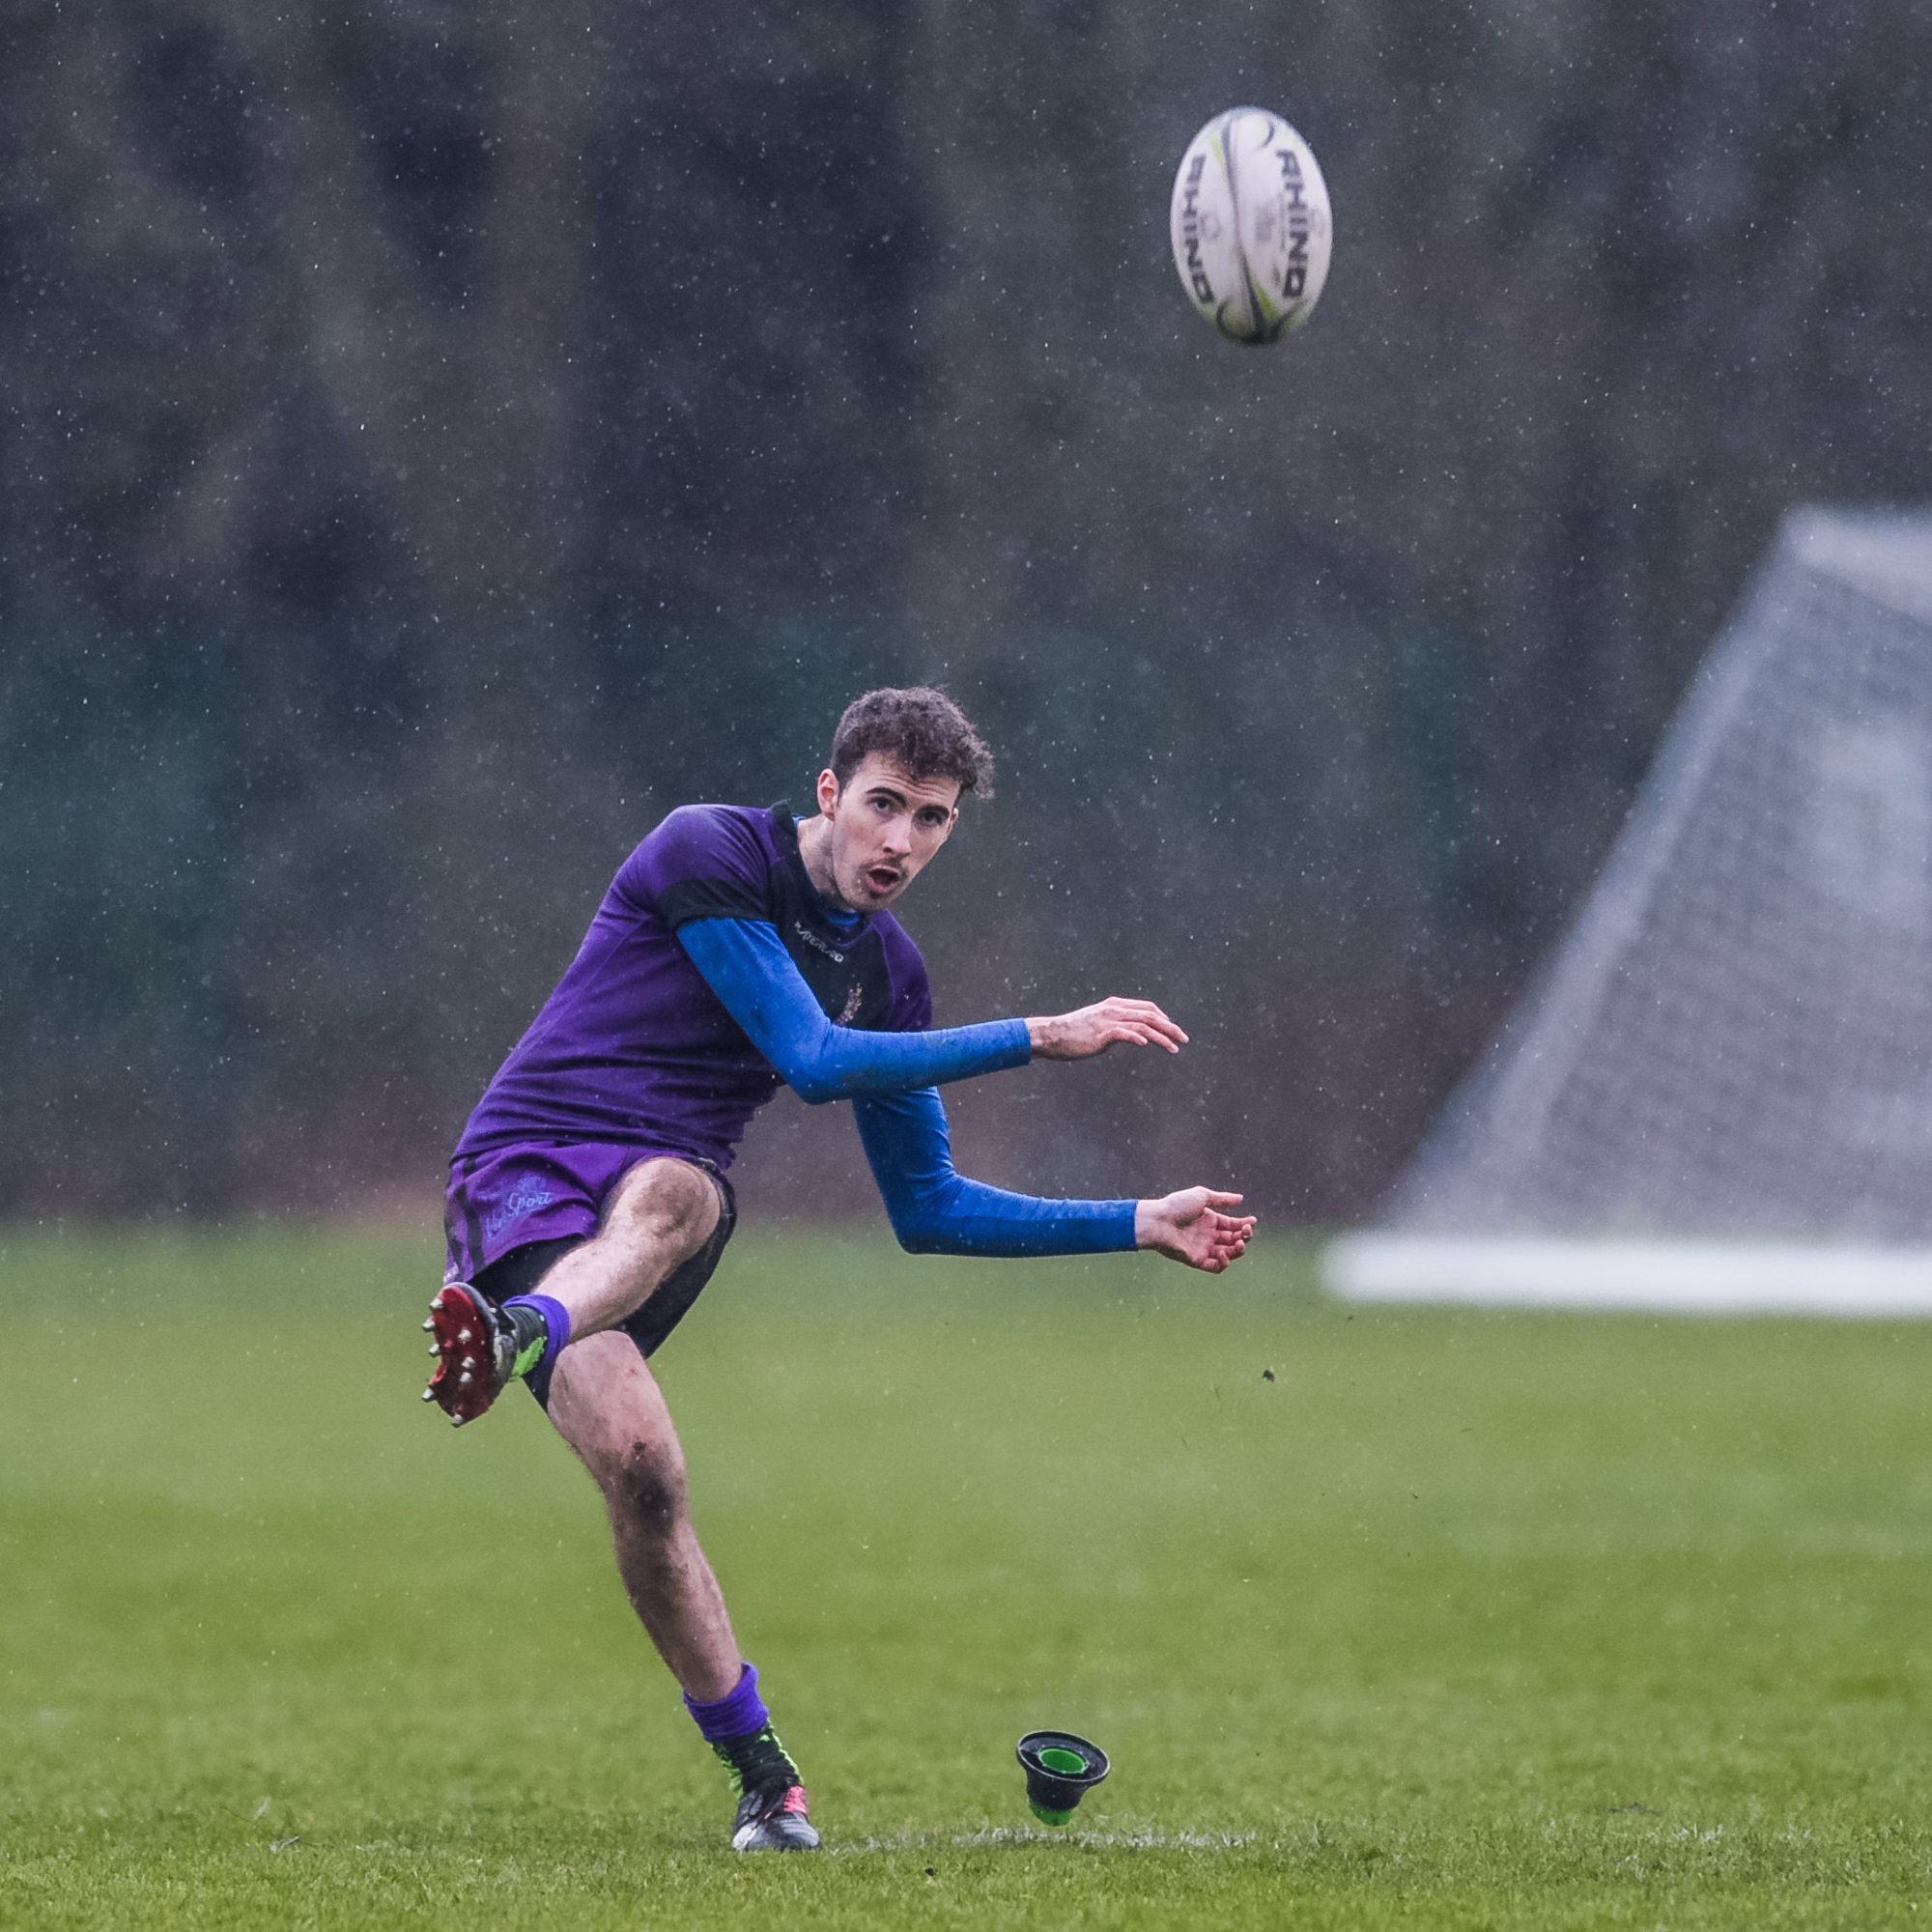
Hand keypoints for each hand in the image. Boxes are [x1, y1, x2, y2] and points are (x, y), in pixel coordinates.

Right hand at [1026, 997, 1187, 1060]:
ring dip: (1162, 1037)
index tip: (1173, 1030)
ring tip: (1174, 1048)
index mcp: (1114, 1005)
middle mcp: (1114, 1009)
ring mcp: (1109, 1019)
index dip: (1164, 1018)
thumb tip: (1130, 1036)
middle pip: (1151, 1015)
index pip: (1147, 1007)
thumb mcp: (1097, 1025)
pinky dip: (1139, 1038)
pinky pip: (1127, 1033)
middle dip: (1170, 1027)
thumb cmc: (1074, 1034)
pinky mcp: (1103, 1032)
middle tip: (1184, 1039)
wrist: (1052, 1035)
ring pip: (1144, 1025)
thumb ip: (1115, 1027)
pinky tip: (1148, 1045)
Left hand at [1134, 1189, 1254, 1272]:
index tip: (1252, 1221)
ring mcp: (1203, 1248)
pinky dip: (1224, 1263)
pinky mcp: (1196, 1260)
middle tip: (1246, 1231)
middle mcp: (1208, 1235)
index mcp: (1210, 1220)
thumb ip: (1222, 1199)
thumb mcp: (1202, 1196)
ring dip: (1238, 1250)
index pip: (1232, 1225)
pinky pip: (1215, 1267)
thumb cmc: (1177, 1206)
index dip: (1244, 1224)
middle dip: (1244, 1236)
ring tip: (1239, 1243)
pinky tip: (1224, 1253)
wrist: (1158, 1221)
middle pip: (1233, 1239)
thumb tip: (1241, 1198)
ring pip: (1228, 1254)